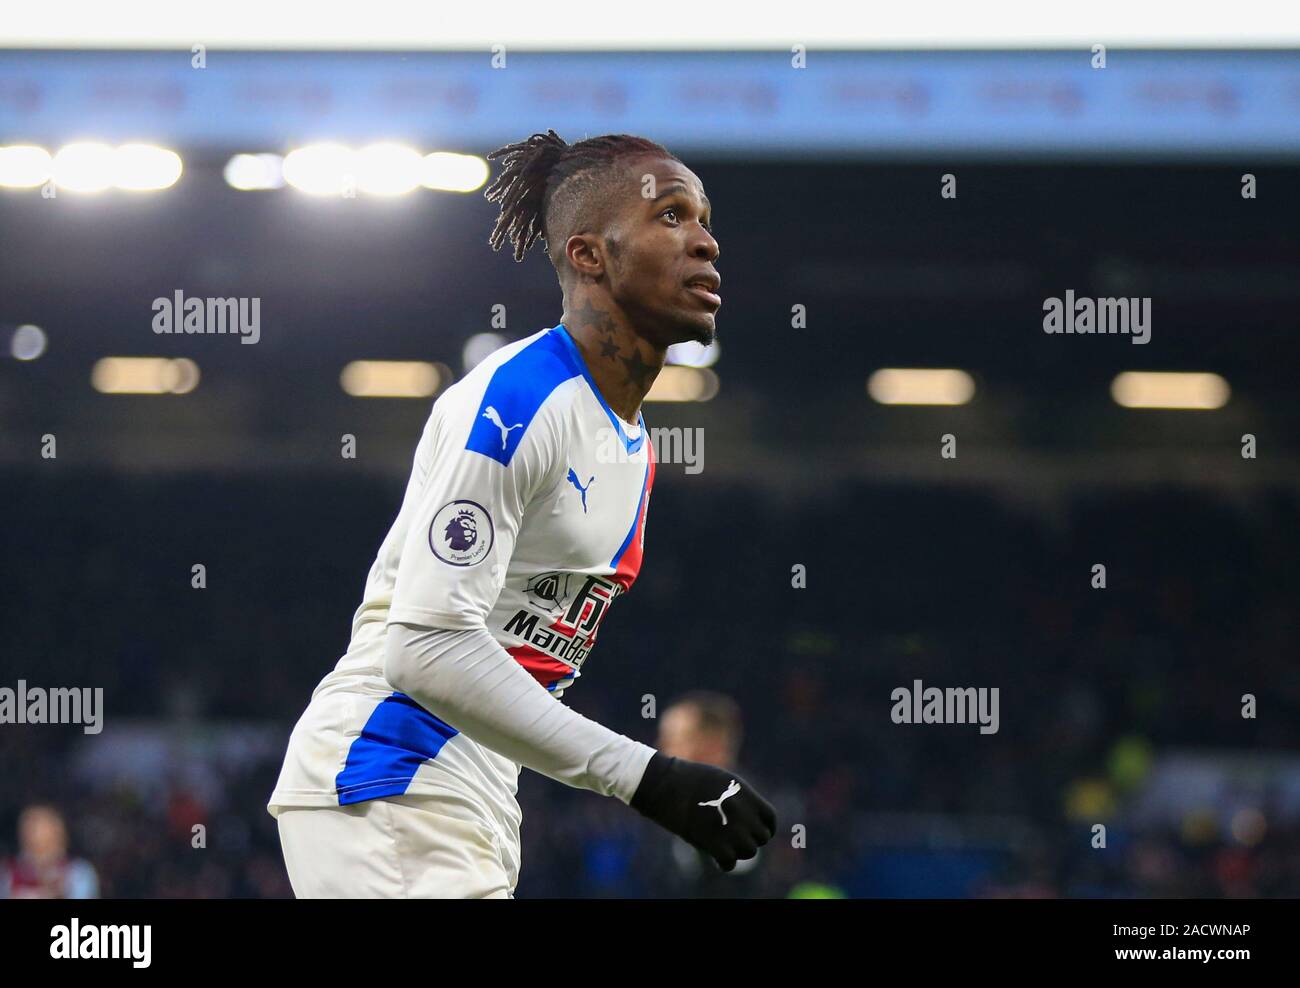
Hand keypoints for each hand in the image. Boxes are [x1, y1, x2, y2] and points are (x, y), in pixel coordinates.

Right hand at [630, 752, 776, 870]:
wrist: (666, 785)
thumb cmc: (690, 779)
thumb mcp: (723, 781)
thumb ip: (740, 799)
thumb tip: (749, 817)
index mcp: (746, 795)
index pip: (770, 819)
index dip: (766, 828)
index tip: (755, 831)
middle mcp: (744, 813)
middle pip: (761, 838)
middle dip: (750, 839)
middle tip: (734, 838)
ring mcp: (731, 830)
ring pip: (748, 852)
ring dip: (738, 851)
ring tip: (724, 845)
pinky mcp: (714, 844)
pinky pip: (729, 863)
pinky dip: (724, 863)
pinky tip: (716, 857)